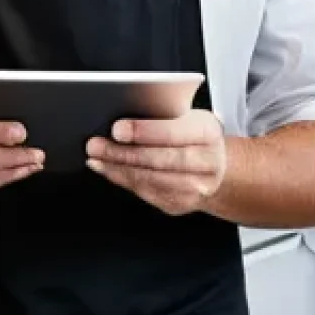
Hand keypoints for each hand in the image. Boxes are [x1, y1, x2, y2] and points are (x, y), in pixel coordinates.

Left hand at [85, 110, 225, 215]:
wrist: (219, 167)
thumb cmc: (194, 134)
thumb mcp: (187, 115)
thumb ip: (162, 113)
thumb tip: (122, 111)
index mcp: (207, 132)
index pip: (173, 132)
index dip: (143, 132)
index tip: (116, 129)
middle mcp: (205, 162)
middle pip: (158, 160)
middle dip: (122, 153)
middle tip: (95, 145)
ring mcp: (195, 188)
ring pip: (149, 179)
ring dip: (116, 168)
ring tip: (95, 157)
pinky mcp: (180, 203)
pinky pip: (146, 192)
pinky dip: (122, 179)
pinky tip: (106, 169)